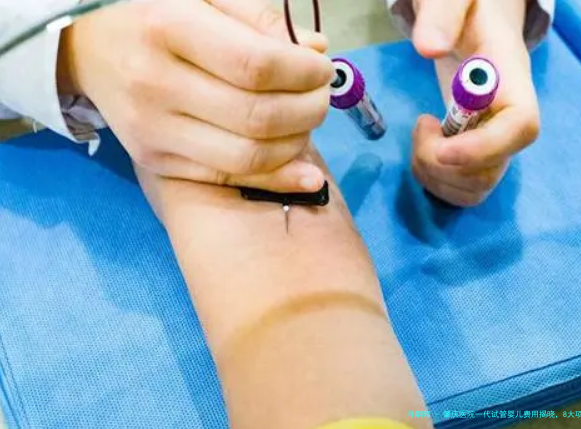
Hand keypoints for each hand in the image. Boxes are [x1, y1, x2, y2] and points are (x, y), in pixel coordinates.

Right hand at [58, 0, 333, 192]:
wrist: (91, 51)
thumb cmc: (155, 15)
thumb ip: (260, 19)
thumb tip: (316, 52)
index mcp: (168, 29)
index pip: (257, 65)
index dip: (304, 74)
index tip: (322, 70)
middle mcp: (155, 85)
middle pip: (257, 117)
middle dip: (309, 111)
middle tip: (321, 98)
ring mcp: (153, 131)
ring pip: (248, 156)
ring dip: (296, 144)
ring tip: (306, 122)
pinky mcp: (156, 163)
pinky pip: (228, 179)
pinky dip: (277, 179)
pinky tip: (305, 174)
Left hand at [409, 0, 539, 206]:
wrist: (476, 24)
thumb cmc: (467, 10)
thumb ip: (443, 14)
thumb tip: (428, 48)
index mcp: (511, 81)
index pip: (520, 127)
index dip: (483, 148)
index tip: (441, 148)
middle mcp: (510, 120)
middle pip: (491, 169)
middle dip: (441, 163)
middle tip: (420, 127)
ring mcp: (496, 143)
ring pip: (474, 188)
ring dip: (433, 175)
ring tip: (421, 136)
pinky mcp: (479, 157)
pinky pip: (463, 191)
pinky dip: (434, 182)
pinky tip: (424, 151)